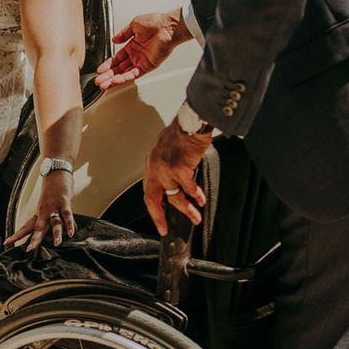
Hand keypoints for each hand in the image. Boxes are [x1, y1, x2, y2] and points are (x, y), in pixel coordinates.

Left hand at [4, 170, 75, 250]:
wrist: (55, 170)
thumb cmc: (52, 189)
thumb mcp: (49, 206)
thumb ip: (55, 220)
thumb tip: (62, 233)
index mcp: (38, 214)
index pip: (26, 227)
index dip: (17, 235)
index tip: (7, 242)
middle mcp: (44, 212)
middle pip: (38, 228)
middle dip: (35, 239)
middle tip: (30, 249)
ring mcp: (54, 208)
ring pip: (55, 223)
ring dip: (56, 234)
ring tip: (57, 244)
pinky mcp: (64, 203)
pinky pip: (67, 216)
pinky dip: (70, 224)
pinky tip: (71, 233)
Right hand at [95, 9, 190, 90]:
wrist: (168, 26)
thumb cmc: (156, 22)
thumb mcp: (134, 24)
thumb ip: (123, 34)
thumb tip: (114, 39)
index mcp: (132, 46)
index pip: (117, 58)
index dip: (108, 65)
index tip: (100, 70)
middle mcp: (136, 55)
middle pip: (118, 69)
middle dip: (108, 76)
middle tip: (98, 81)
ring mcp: (141, 62)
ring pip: (124, 74)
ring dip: (113, 80)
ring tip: (104, 85)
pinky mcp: (147, 67)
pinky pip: (134, 74)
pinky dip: (124, 78)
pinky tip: (116, 81)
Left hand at [143, 119, 211, 235]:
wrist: (192, 120)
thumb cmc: (183, 131)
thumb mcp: (167, 149)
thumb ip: (166, 166)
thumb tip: (174, 182)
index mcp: (151, 163)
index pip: (147, 190)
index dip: (152, 207)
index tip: (158, 218)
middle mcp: (154, 167)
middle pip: (153, 199)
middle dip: (159, 217)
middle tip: (165, 228)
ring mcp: (166, 169)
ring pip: (174, 197)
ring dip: (186, 209)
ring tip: (195, 217)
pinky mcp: (180, 169)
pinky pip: (188, 188)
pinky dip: (196, 196)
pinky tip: (201, 200)